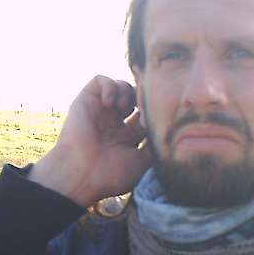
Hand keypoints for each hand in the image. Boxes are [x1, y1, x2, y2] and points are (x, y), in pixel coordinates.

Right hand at [29, 76, 149, 207]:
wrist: (82, 175)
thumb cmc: (112, 174)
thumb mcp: (144, 162)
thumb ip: (157, 145)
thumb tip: (171, 131)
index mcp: (128, 137)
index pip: (146, 113)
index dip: (155, 111)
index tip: (157, 120)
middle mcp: (115, 122)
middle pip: (136, 97)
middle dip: (143, 98)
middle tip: (144, 108)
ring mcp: (100, 112)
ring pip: (121, 85)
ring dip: (127, 91)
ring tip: (124, 107)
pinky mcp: (86, 101)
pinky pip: (100, 80)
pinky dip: (109, 85)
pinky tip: (109, 103)